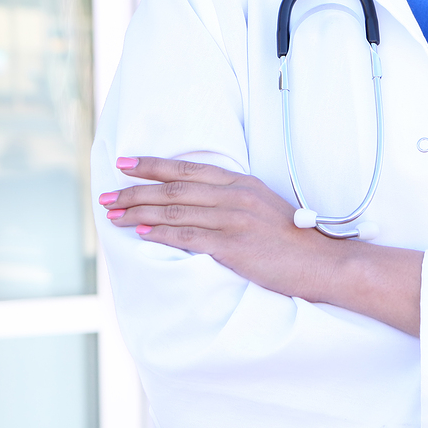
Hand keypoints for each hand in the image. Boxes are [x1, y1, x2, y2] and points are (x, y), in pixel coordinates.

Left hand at [100, 156, 423, 335]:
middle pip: (175, 186)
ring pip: (175, 209)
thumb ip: (233, 200)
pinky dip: (162, 232)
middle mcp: (235, 196)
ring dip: (139, 211)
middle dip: (135, 189)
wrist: (321, 262)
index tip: (125, 165)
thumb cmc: (292, 240)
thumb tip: (197, 201)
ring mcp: (234, 219)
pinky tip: (143, 233)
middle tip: (107, 194)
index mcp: (241, 183)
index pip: (188, 168)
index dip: (153, 165)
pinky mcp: (233, 245)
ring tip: (114, 215)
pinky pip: (189, 235)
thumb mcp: (263, 207)